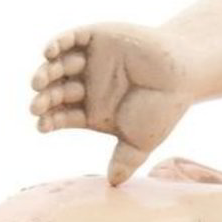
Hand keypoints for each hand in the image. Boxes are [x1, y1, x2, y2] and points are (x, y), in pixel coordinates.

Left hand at [29, 23, 191, 183]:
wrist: (183, 74)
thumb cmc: (163, 108)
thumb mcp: (141, 139)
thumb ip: (126, 160)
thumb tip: (113, 184)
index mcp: (91, 110)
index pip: (61, 116)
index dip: (49, 119)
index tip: (42, 125)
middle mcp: (86, 85)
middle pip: (55, 91)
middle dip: (44, 98)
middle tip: (37, 105)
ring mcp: (90, 60)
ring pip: (58, 65)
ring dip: (45, 72)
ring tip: (39, 81)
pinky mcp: (96, 37)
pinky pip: (71, 38)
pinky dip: (57, 42)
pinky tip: (49, 52)